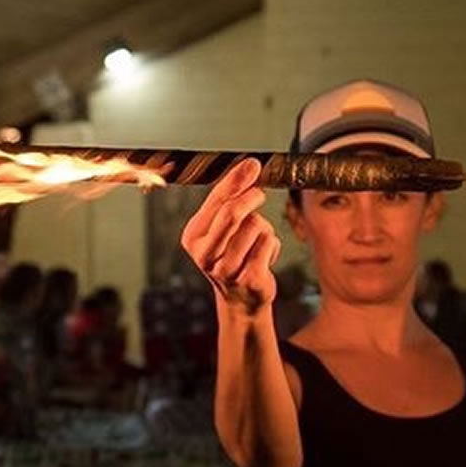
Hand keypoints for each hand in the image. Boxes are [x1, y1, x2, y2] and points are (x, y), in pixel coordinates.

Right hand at [181, 158, 280, 313]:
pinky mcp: (249, 279)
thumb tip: (249, 167)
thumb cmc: (232, 256)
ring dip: (264, 228)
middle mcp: (204, 254)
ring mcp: (226, 270)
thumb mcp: (222, 229)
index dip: (236, 180)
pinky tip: (264, 257)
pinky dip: (272, 245)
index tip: (252, 164)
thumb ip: (230, 200)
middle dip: (251, 197)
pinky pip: (269, 243)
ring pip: (256, 226)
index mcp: (193, 237)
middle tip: (260, 194)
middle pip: (233, 212)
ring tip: (257, 243)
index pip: (216, 201)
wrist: (241, 302)